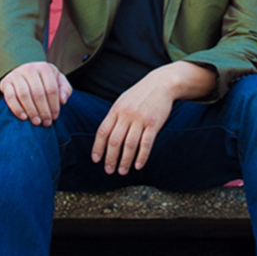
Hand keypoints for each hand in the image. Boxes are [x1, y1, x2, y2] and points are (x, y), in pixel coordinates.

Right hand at [0, 61, 72, 126]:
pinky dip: (17, 109)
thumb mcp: (57, 81)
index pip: (51, 89)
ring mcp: (16, 74)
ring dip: (31, 111)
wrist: (24, 75)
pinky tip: (24, 117)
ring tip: (36, 122)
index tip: (55, 117)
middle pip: (38, 93)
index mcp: (44, 67)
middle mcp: (29, 68)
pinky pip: (10, 97)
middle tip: (46, 123)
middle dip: (43, 110)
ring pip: (24, 95)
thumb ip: (65, 89)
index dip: (54, 105)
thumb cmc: (44, 81)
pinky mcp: (6, 82)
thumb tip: (63, 100)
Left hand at [91, 62, 216, 174]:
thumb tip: (104, 134)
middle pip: (114, 141)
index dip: (98, 147)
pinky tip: (138, 166)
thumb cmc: (139, 95)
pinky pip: (146, 143)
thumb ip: (114, 116)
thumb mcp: (122, 101)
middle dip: (110, 158)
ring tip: (122, 171)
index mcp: (116, 110)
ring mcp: (140, 119)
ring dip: (125, 160)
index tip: (96, 160)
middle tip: (109, 170)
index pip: (102, 131)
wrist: (161, 84)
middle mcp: (126, 115)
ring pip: (129, 144)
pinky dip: (142, 156)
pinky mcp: (154, 123)